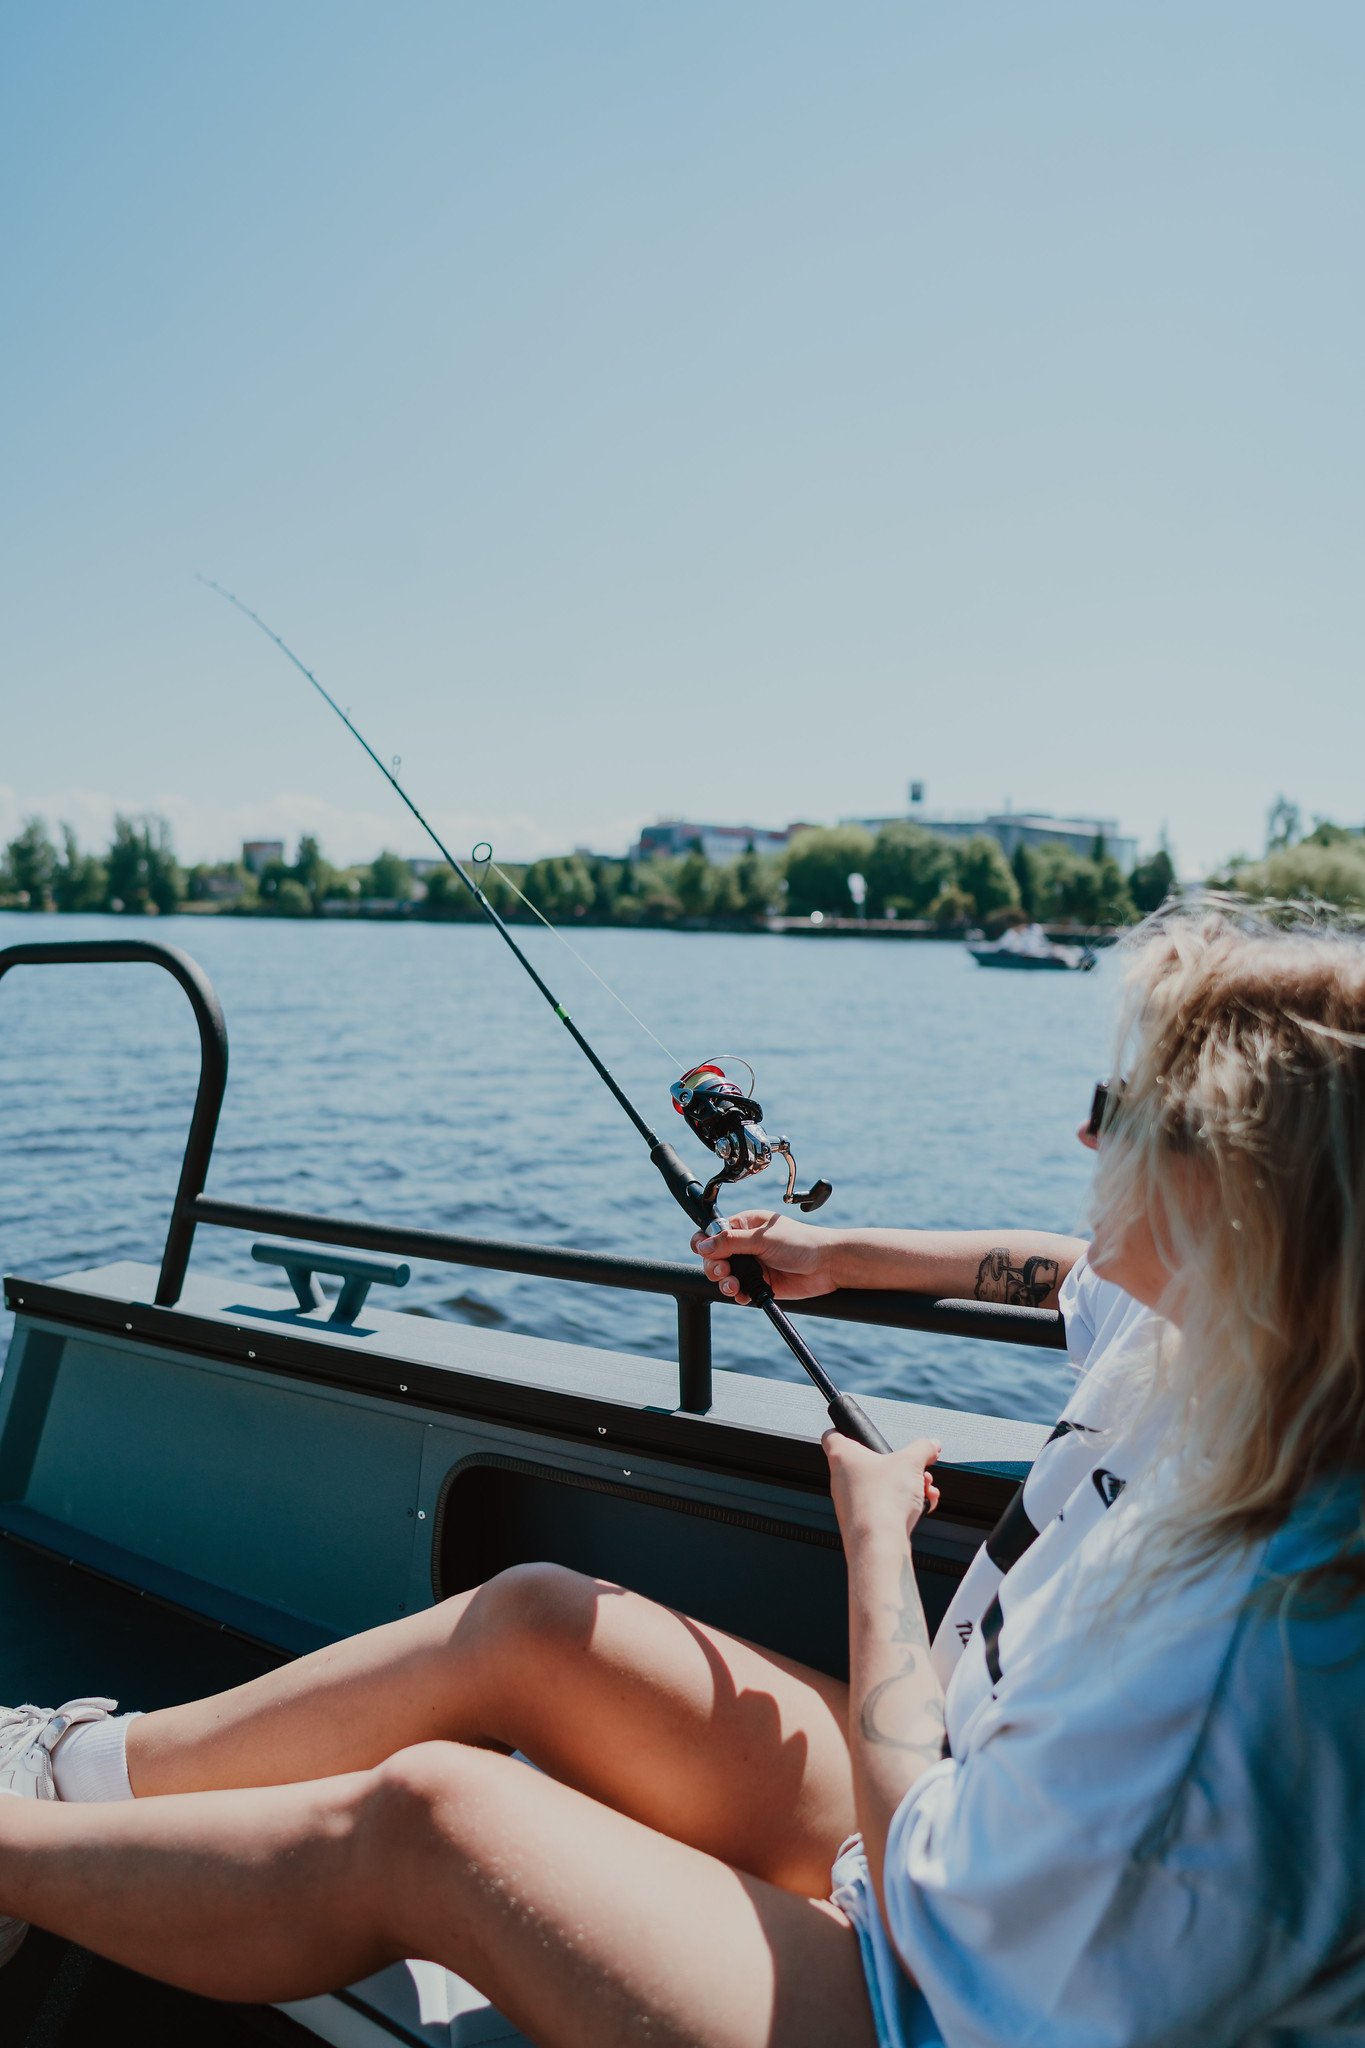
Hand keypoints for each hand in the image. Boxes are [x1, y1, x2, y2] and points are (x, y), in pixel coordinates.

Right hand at [690, 1210, 837, 1303]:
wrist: (827, 1265)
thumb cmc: (801, 1242)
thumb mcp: (762, 1238)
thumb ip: (731, 1242)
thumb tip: (703, 1246)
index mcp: (744, 1226)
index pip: (713, 1233)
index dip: (705, 1243)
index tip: (703, 1252)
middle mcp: (745, 1245)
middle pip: (714, 1257)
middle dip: (715, 1266)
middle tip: (724, 1271)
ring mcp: (753, 1265)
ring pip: (725, 1276)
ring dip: (725, 1282)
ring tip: (735, 1285)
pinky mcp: (761, 1283)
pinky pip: (741, 1291)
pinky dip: (739, 1295)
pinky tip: (745, 1294)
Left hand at [823, 1432, 940, 1549]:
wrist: (880, 1545)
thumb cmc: (883, 1501)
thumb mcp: (911, 1462)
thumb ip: (923, 1448)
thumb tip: (932, 1445)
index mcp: (843, 1457)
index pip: (832, 1435)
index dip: (845, 1429)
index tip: (859, 1431)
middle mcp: (841, 1480)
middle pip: (869, 1463)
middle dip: (898, 1465)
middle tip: (915, 1468)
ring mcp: (850, 1503)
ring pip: (881, 1486)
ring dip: (906, 1486)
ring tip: (924, 1489)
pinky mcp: (862, 1523)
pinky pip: (884, 1507)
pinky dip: (903, 1505)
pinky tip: (923, 1507)